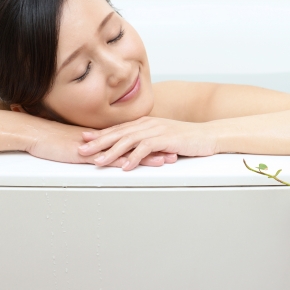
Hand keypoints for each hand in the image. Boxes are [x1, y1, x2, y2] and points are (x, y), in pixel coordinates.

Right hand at [26, 118, 174, 167]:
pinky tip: (136, 166)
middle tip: (178, 150)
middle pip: (137, 143)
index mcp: (105, 137)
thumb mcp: (77, 144)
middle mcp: (105, 139)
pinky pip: (109, 158)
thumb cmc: (52, 140)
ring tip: (167, 159)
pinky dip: (124, 162)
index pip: (134, 138)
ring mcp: (98, 146)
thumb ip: (92, 146)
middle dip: (158, 147)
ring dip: (148, 155)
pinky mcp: (87, 154)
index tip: (168, 144)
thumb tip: (103, 153)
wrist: (35, 133)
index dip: (151, 141)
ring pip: (129, 150)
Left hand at [78, 117, 219, 170]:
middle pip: (118, 133)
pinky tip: (125, 166)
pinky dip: (134, 157)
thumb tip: (133, 151)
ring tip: (98, 161)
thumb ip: (148, 142)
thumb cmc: (187, 139)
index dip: (100, 134)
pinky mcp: (166, 138)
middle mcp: (148, 124)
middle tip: (81, 150)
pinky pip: (146, 148)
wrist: (208, 135)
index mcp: (146, 122)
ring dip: (112, 151)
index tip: (85, 140)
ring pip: (128, 140)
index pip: (119, 128)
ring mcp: (157, 130)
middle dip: (99, 142)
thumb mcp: (164, 138)